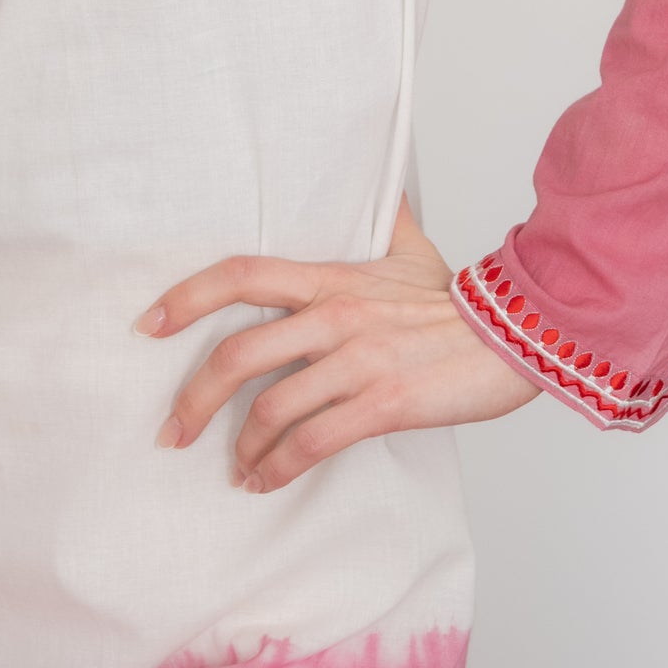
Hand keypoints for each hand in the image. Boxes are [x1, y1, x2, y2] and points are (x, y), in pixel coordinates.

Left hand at [134, 191, 540, 492]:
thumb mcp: (412, 250)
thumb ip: (384, 219)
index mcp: (331, 277)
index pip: (240, 275)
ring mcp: (357, 361)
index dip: (186, 297)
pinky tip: (266, 482)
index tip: (148, 324)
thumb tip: (380, 185)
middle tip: (173, 430)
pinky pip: (313, 443)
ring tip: (234, 467)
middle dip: (194, 398)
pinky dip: (279, 469)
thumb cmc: (459, 302)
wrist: (520, 333)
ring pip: (271, 408)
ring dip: (241, 446)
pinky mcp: (383, 404)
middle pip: (237, 354)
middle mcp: (334, 316)